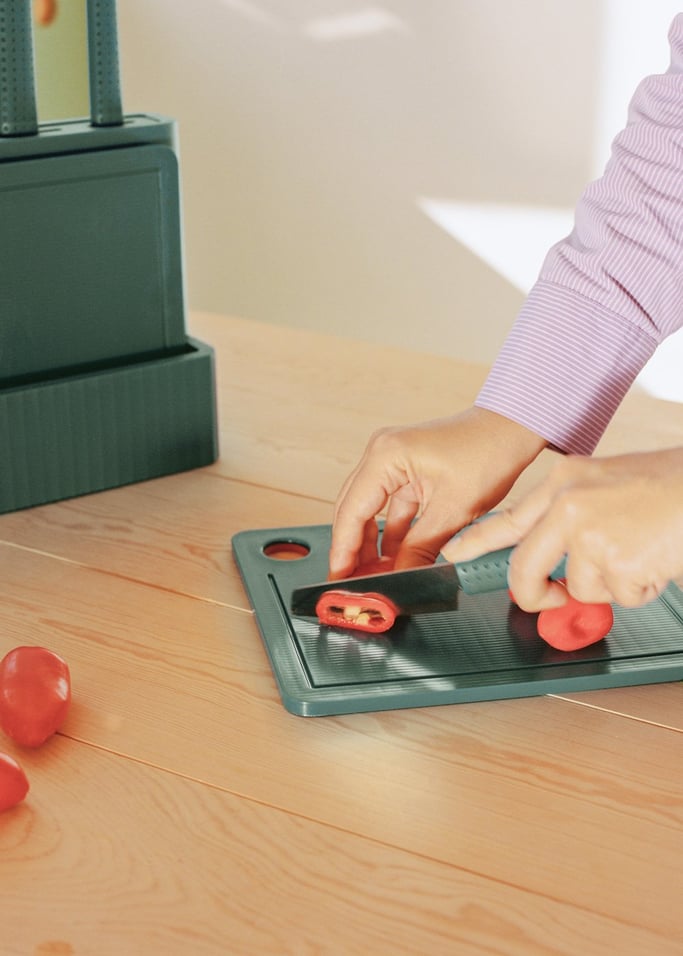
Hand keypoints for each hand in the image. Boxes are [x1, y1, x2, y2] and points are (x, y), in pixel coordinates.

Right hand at [328, 407, 545, 578]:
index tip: (339, 579)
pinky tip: (393, 560)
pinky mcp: (407, 471)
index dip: (343, 549)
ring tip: (372, 578)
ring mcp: (393, 462)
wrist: (512, 428)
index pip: (352, 511)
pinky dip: (392, 535)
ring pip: (370, 512)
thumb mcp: (454, 509)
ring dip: (372, 545)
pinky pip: (391, 509)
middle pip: (354, 511)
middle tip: (352, 585)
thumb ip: (420, 548)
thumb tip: (399, 579)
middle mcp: (382, 455)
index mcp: (385, 456)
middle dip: (353, 550)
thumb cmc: (488, 453)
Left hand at [443, 447, 682, 608]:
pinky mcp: (617, 562)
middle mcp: (568, 504)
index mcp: (564, 479)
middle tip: (551, 599)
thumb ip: (571, 517)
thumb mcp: (606, 483)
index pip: (508, 518)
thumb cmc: (669, 484)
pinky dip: (641, 588)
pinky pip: (620, 597)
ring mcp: (590, 533)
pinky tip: (656, 557)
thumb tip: (556, 565)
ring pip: (582, 589)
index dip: (476, 542)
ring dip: (614, 584)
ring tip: (642, 550)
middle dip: (535, 594)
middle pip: (525, 568)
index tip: (454, 557)